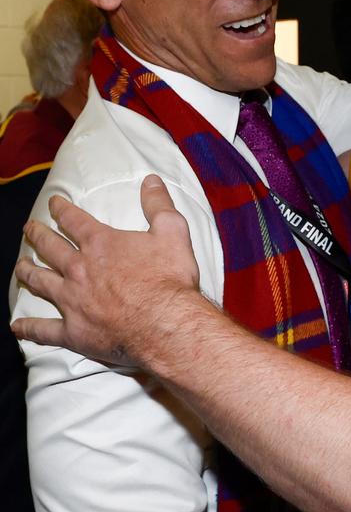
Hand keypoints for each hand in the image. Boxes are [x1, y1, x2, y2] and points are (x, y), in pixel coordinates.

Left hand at [12, 174, 200, 366]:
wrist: (166, 323)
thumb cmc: (169, 279)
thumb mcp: (172, 232)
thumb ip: (158, 204)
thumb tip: (151, 180)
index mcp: (100, 244)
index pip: (73, 220)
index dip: (61, 209)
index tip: (53, 204)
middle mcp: (79, 269)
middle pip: (50, 248)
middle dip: (37, 236)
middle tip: (29, 229)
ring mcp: (72, 300)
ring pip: (41, 282)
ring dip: (28, 272)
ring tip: (21, 267)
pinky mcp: (74, 331)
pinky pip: (44, 330)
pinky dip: (29, 329)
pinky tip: (17, 327)